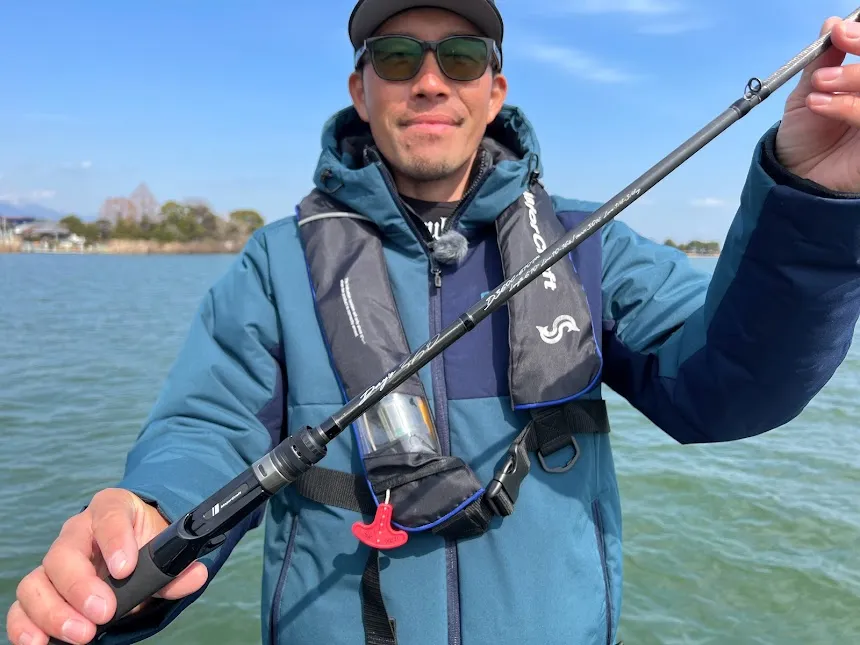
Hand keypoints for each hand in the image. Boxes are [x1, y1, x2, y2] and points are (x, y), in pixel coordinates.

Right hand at [6, 489, 206, 644]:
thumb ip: (178, 566)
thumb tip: (196, 575)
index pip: (109, 515)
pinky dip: (26, 625)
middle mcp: (77, 533)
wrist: (130, 551)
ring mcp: (55, 562)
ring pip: (37, 582)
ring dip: (54, 612)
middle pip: (64, 553)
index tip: (125, 569)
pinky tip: (40, 642)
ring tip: (82, 634)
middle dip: (81, 587)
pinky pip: (23, 606)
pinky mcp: (43, 589)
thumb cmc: (145, 544)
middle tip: (104, 613)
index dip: (114, 540)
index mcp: (111, 510)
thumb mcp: (164, 548)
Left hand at [775, 16, 859, 191]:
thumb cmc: (804, 136)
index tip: (841, 31)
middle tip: (840, 41)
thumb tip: (834, 23)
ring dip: (854, 77)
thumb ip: (825, 61)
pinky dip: (849, 107)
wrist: (791, 176)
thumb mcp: (810, 92)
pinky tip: (820, 104)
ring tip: (821, 83)